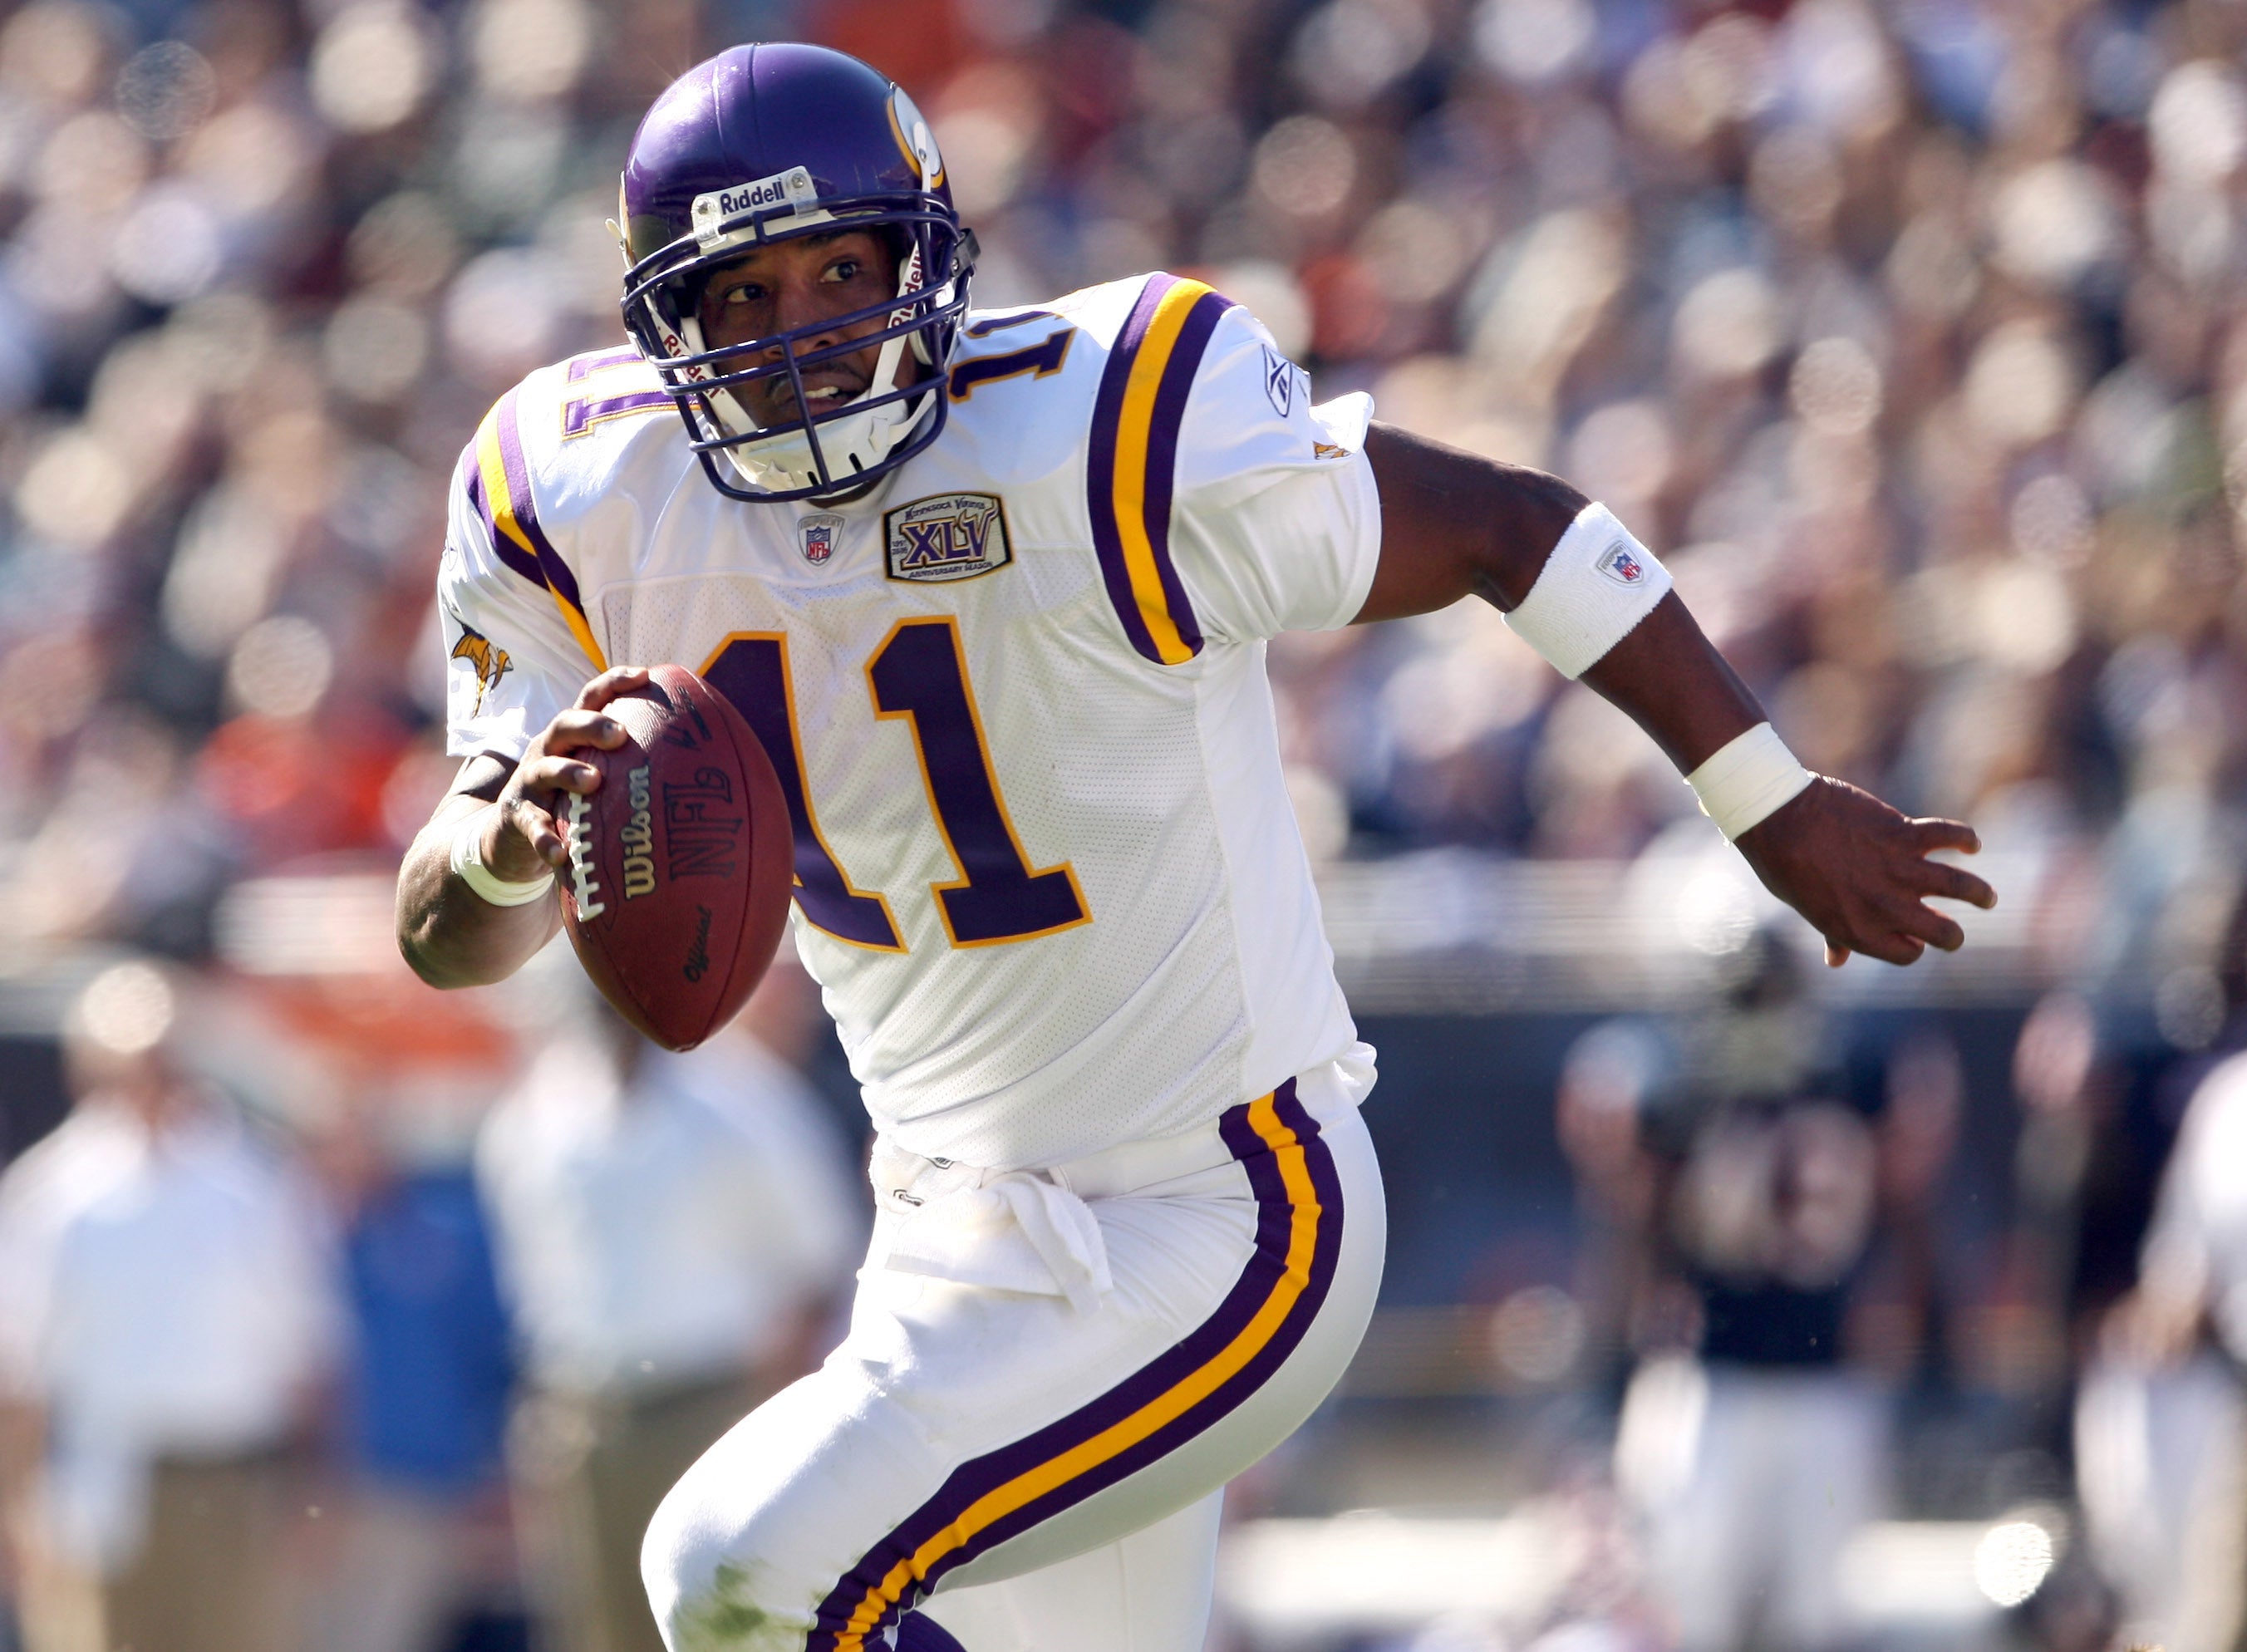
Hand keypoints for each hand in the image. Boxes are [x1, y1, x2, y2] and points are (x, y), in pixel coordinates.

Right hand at [483, 667, 650, 879]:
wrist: (511, 834)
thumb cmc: (569, 798)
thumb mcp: (592, 773)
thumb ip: (627, 764)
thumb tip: (698, 767)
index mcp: (572, 737)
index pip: (591, 699)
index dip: (615, 682)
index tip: (645, 676)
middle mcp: (548, 750)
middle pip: (565, 725)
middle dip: (592, 726)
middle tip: (620, 735)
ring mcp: (530, 782)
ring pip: (545, 770)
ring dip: (569, 773)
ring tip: (594, 781)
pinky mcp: (517, 817)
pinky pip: (531, 827)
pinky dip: (544, 839)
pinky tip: (560, 853)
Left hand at [1733, 776, 1995, 966]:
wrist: (1778, 820)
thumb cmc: (1788, 867)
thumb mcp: (1810, 910)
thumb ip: (1834, 936)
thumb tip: (1836, 962)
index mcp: (1862, 932)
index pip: (1908, 954)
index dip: (1913, 947)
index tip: (1913, 939)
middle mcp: (1886, 907)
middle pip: (1943, 934)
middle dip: (1954, 936)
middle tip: (1957, 932)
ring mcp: (1898, 871)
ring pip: (1961, 887)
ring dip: (1981, 893)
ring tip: (1988, 898)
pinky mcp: (1903, 834)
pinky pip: (1949, 835)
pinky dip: (1966, 837)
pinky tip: (1971, 844)